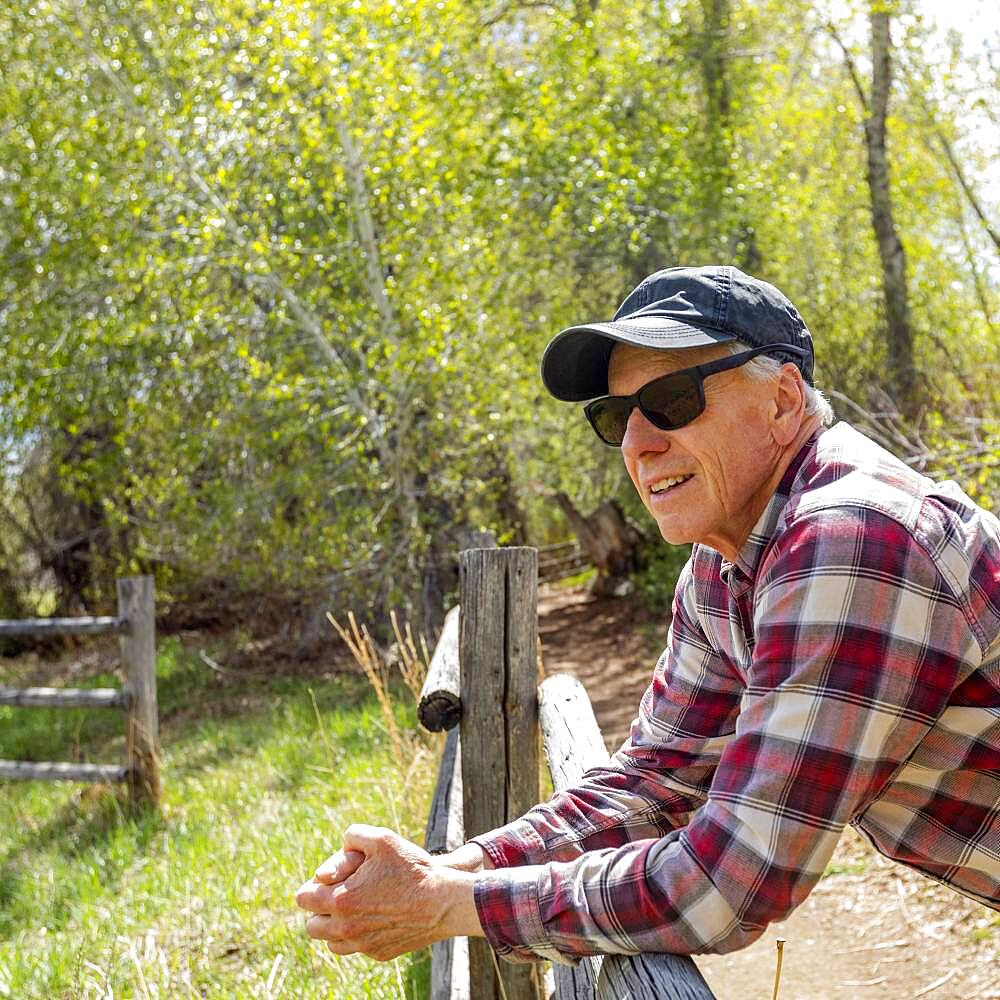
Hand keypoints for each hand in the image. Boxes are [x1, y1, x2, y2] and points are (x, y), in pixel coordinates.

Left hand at [294, 824, 482, 960]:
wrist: (442, 902)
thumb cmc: (411, 868)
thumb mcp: (381, 839)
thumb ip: (352, 837)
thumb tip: (337, 851)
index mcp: (340, 899)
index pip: (304, 898)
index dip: (314, 885)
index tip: (331, 878)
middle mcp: (346, 928)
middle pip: (312, 926)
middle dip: (321, 908)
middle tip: (341, 893)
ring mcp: (362, 945)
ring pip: (331, 942)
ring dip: (336, 926)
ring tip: (356, 906)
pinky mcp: (378, 953)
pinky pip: (356, 948)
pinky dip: (358, 935)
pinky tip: (376, 917)